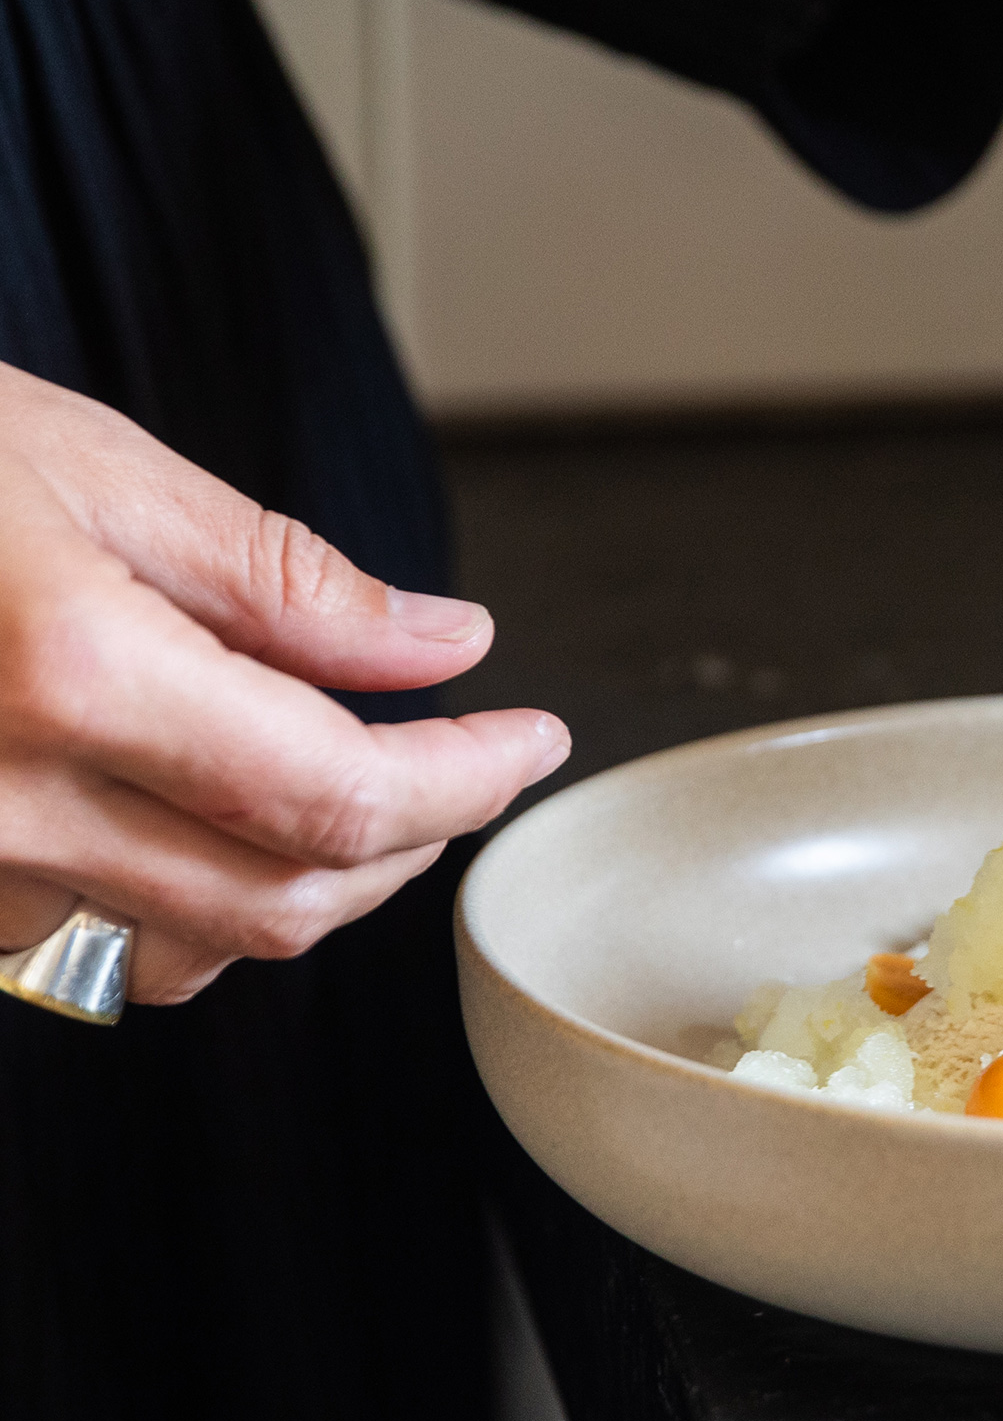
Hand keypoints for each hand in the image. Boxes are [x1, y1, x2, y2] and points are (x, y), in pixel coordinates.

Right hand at [0, 367, 567, 1004]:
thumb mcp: (101, 470)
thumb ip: (288, 583)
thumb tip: (442, 647)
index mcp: (70, 676)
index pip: (338, 792)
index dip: (466, 781)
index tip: (530, 741)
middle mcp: (2, 802)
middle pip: (284, 899)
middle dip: (410, 843)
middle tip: (467, 760)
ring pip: (192, 950)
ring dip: (306, 886)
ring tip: (356, 786)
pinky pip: (91, 948)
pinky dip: (189, 905)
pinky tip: (210, 821)